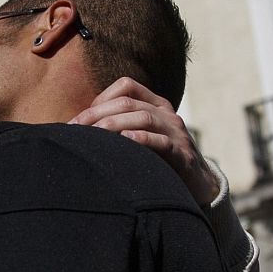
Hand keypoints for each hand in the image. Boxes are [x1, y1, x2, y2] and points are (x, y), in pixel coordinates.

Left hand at [70, 77, 218, 207]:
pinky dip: (142, 139)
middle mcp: (166, 115)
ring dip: (113, 125)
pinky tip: (125, 141)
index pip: (126, 86)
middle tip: (74, 129)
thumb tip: (75, 126)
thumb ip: (117, 126)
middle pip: (128, 103)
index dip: (100, 98)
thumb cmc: (159, 158)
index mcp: (155, 105)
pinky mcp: (182, 155)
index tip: (79, 120)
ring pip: (143, 118)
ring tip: (92, 136)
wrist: (198, 185)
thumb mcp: (141, 135)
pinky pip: (162, 142)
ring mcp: (176, 133)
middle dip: (97, 114)